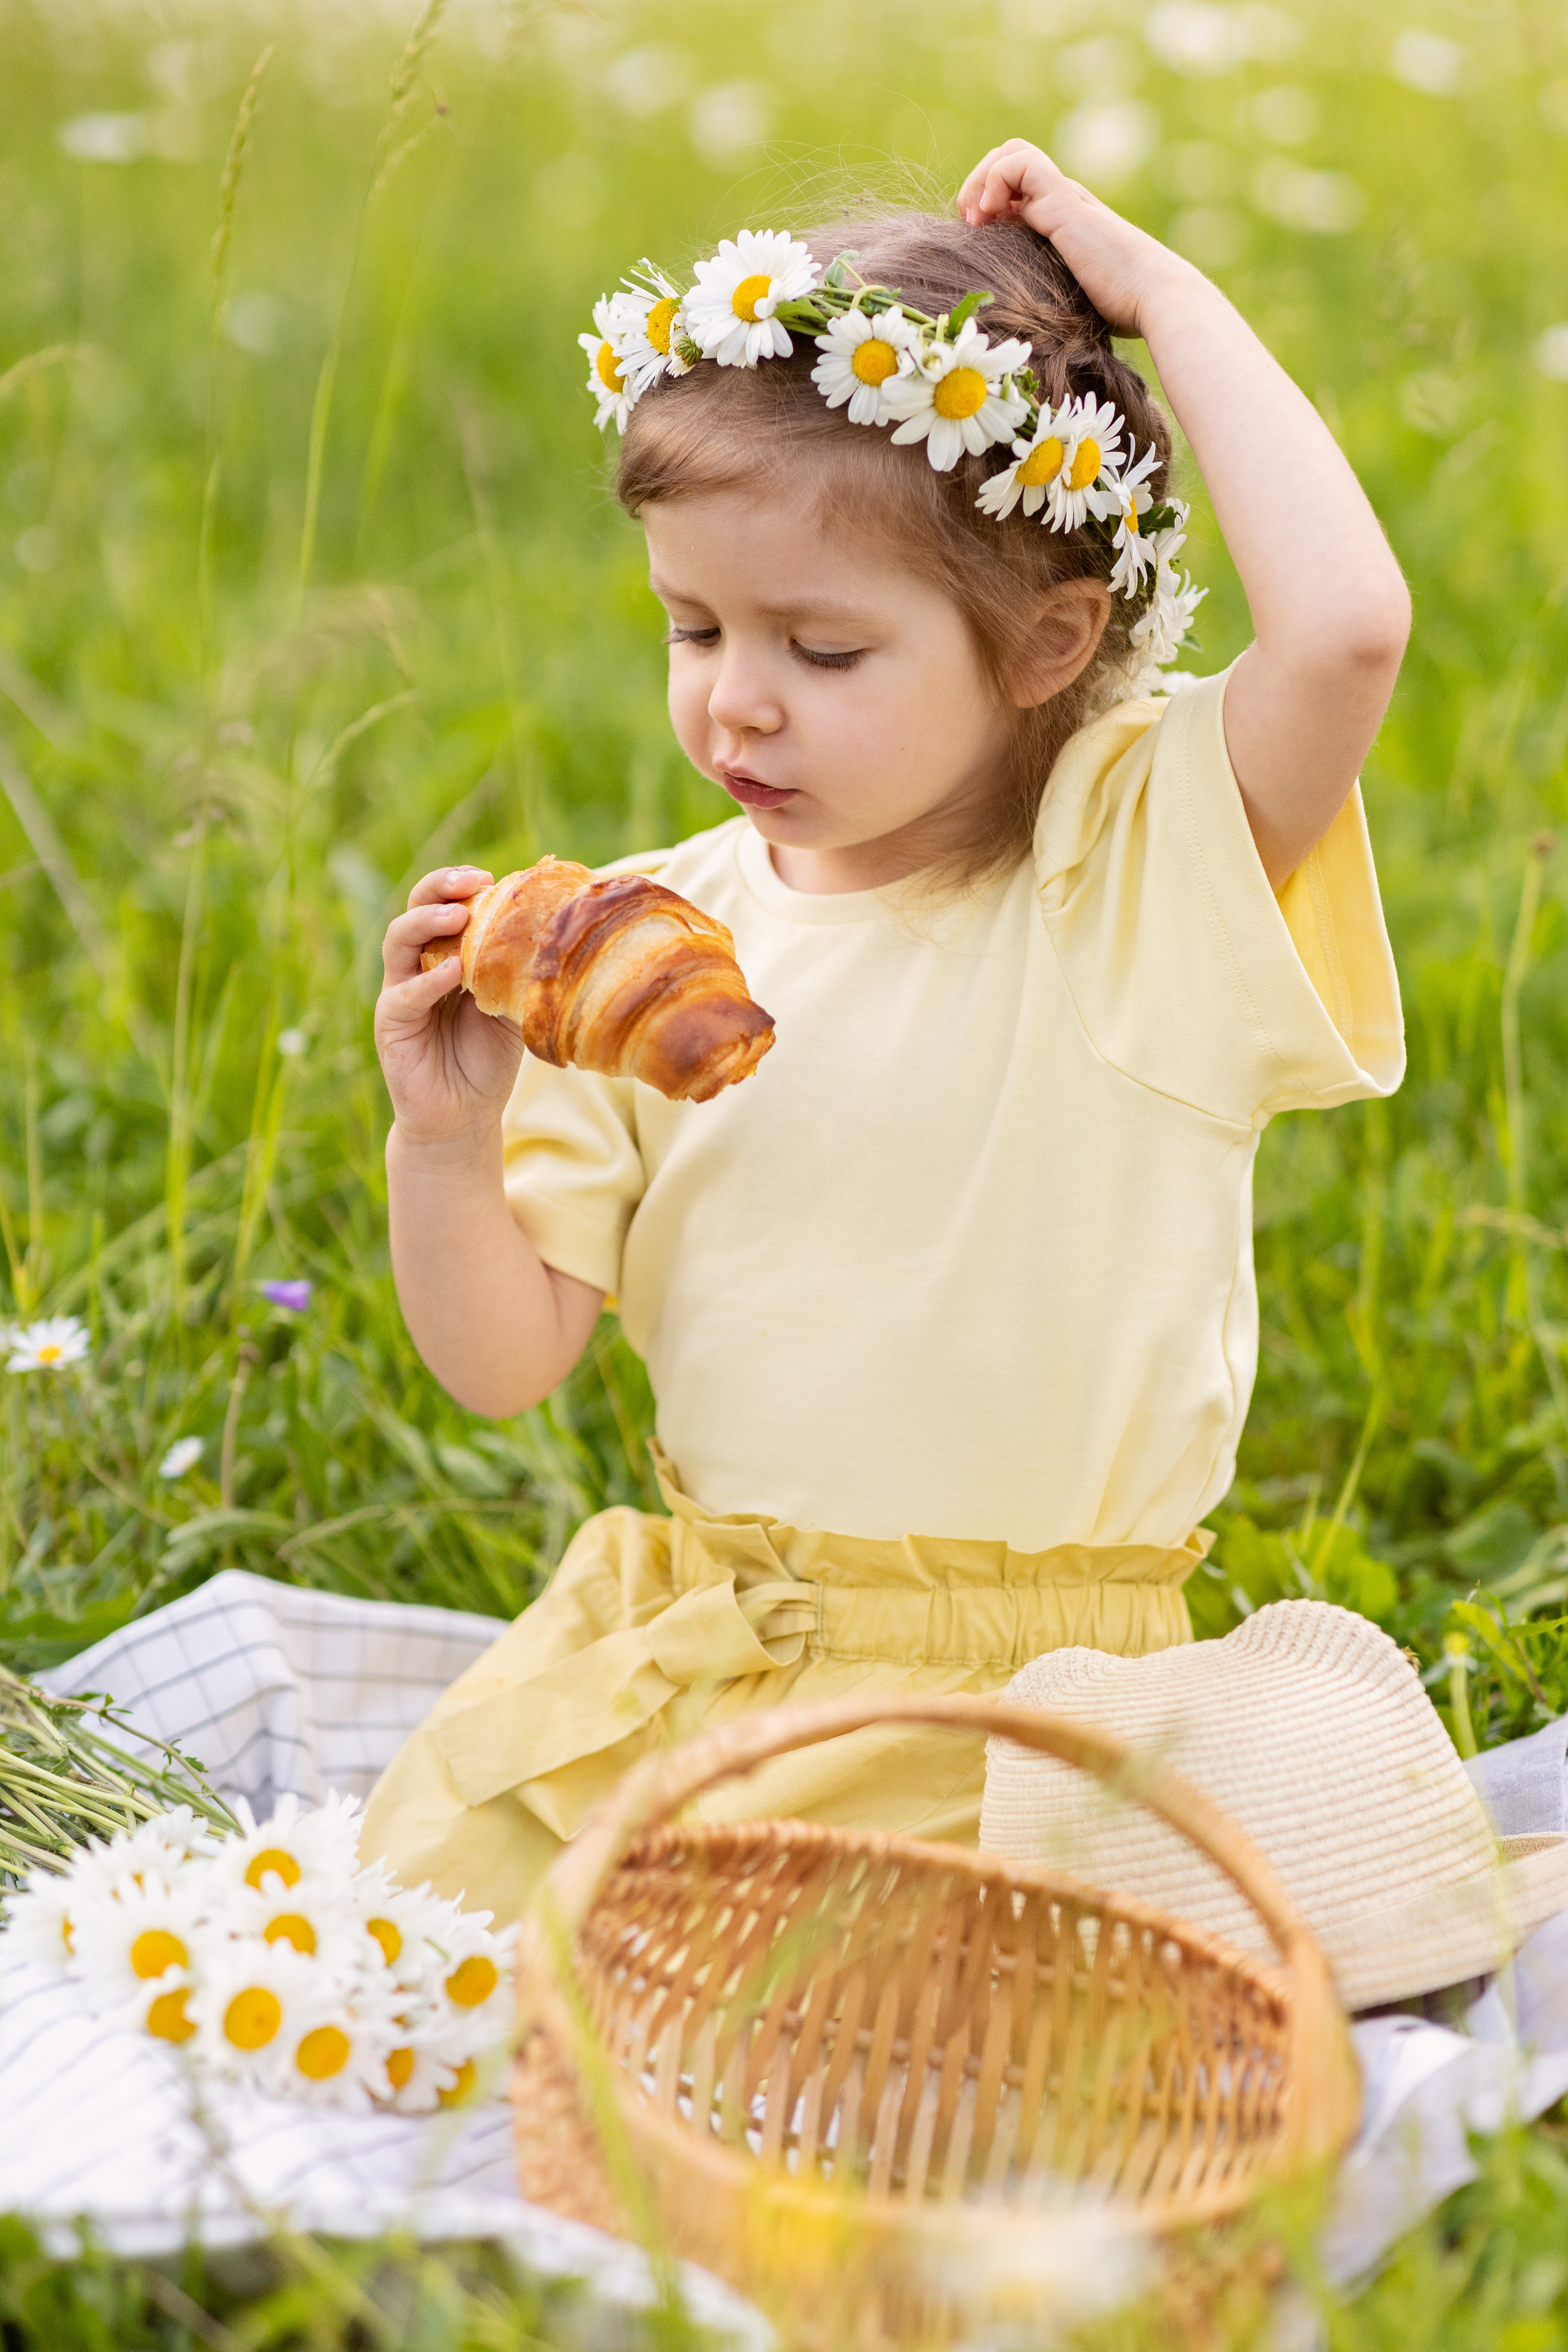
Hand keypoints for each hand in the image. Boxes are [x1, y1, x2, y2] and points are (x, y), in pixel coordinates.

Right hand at [374, 867, 521, 1147]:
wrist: (464, 1116)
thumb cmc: (487, 1059)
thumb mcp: (512, 1009)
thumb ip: (518, 973)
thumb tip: (559, 933)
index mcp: (445, 954)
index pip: (444, 905)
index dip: (461, 885)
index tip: (493, 877)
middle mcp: (418, 966)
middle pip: (415, 911)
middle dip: (439, 889)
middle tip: (470, 883)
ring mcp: (400, 992)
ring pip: (399, 942)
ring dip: (427, 923)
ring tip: (459, 915)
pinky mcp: (391, 1023)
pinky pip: (404, 995)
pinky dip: (427, 981)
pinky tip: (453, 972)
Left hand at [956, 139, 1194, 340]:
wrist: (1152, 298)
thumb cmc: (1119, 310)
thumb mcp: (1069, 297)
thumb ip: (1048, 290)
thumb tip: (1021, 320)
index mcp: (1062, 218)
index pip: (1015, 184)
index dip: (987, 200)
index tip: (976, 236)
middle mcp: (1062, 200)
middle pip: (1010, 158)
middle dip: (979, 184)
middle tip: (970, 225)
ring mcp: (1064, 198)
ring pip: (1012, 152)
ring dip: (983, 179)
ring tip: (977, 219)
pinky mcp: (1064, 203)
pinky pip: (1020, 164)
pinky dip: (996, 180)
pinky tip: (992, 215)